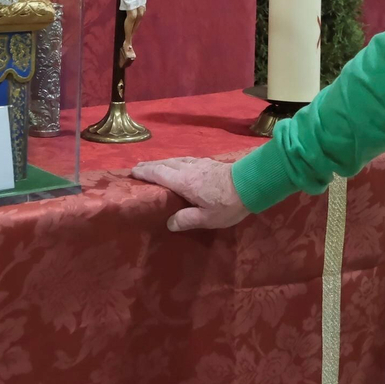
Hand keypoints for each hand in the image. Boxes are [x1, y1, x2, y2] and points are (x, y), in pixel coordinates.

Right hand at [131, 158, 250, 231]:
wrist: (252, 183)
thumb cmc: (229, 204)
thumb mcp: (207, 218)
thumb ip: (187, 220)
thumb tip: (169, 223)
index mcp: (184, 182)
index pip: (159, 173)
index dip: (144, 172)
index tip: (132, 172)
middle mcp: (189, 169)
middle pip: (165, 163)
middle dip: (150, 165)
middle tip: (137, 168)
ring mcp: (200, 163)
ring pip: (176, 160)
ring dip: (162, 162)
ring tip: (154, 166)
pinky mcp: (209, 163)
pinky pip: (185, 160)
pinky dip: (175, 161)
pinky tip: (179, 164)